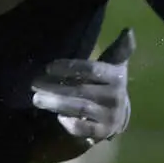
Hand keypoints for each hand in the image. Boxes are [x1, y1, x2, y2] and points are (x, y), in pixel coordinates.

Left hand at [32, 28, 132, 142]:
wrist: (120, 114)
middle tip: (34, 83)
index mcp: (116, 77)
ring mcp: (109, 116)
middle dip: (55, 87)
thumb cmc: (109, 82)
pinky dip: (70, 124)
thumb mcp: (116, 64)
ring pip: (79, 108)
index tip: (48, 67)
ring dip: (56, 104)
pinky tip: (58, 118)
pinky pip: (84, 129)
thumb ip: (120, 48)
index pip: (91, 70)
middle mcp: (115, 97)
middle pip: (81, 90)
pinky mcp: (103, 132)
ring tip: (37, 99)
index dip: (69, 68)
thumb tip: (129, 30)